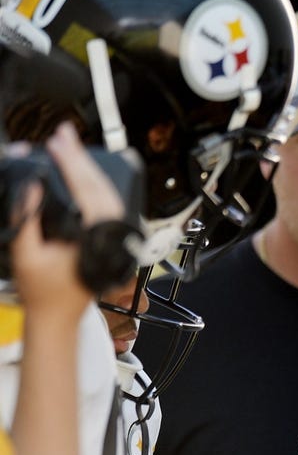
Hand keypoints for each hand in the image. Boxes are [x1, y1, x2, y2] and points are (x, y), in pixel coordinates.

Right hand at [11, 122, 124, 316]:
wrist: (58, 319)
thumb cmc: (44, 293)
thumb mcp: (26, 254)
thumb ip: (27, 219)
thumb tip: (33, 186)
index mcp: (96, 239)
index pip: (87, 191)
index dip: (72, 164)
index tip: (59, 144)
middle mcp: (111, 237)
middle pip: (102, 188)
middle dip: (82, 159)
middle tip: (64, 135)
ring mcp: (114, 239)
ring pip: (109, 195)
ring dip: (90, 170)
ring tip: (71, 148)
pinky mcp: (111, 241)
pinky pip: (109, 207)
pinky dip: (96, 187)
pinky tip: (83, 174)